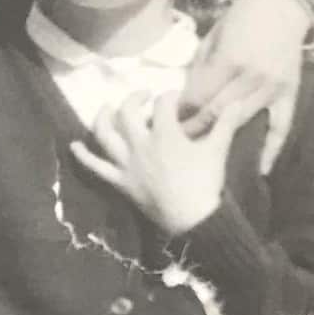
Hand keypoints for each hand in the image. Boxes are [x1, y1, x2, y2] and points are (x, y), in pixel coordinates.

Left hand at [70, 91, 239, 237]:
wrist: (192, 218)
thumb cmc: (205, 183)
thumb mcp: (217, 149)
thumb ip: (226, 123)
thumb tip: (240, 100)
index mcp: (165, 134)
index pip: (162, 104)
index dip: (168, 96)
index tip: (174, 98)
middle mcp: (141, 145)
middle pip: (127, 113)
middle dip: (133, 99)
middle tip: (142, 97)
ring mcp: (127, 164)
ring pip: (105, 135)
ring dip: (102, 118)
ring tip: (104, 109)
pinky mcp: (120, 182)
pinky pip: (96, 168)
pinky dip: (83, 157)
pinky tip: (73, 146)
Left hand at [179, 0, 310, 172]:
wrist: (281, 7)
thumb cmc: (239, 20)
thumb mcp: (212, 40)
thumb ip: (198, 71)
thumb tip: (181, 99)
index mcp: (228, 61)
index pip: (197, 97)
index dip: (179, 112)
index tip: (163, 124)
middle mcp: (250, 77)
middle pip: (214, 112)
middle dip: (192, 128)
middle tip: (175, 145)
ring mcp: (272, 88)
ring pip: (240, 121)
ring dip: (219, 138)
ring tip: (200, 155)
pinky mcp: (289, 95)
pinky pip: (281, 127)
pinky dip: (271, 150)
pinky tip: (261, 171)